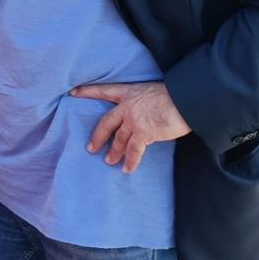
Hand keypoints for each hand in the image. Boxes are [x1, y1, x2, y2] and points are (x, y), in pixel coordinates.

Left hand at [73, 80, 191, 173]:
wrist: (185, 99)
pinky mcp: (144, 132)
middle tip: (90, 148)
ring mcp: (134, 120)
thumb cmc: (174, 94)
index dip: (88, 91)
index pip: (104, 90)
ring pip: (119, 139)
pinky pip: (134, 150)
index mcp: (129, 92)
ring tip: (109, 162)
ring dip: (114, 152)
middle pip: (106, 122)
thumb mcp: (152, 93)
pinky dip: (130, 161)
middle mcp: (128, 106)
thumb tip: (143, 116)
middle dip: (98, 136)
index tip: (73, 93)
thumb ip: (142, 104)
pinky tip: (127, 169)